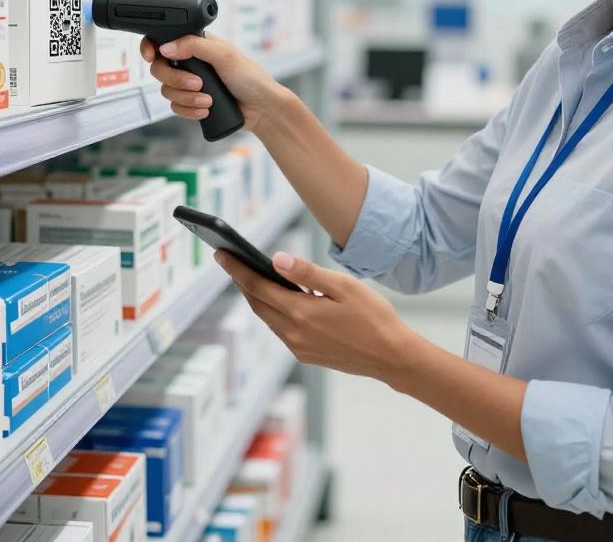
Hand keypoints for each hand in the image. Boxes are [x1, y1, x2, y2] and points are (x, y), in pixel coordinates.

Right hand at [140, 32, 285, 132]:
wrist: (261, 109)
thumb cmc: (249, 77)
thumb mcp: (224, 55)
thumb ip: (194, 46)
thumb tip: (165, 47)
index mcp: (196, 44)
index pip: (163, 40)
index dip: (151, 47)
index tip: (151, 56)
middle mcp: (190, 63)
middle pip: (160, 69)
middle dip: (176, 80)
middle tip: (198, 84)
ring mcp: (190, 83)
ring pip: (167, 91)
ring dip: (186, 98)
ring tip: (208, 100)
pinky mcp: (192, 102)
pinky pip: (175, 108)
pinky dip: (188, 110)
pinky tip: (206, 110)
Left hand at [215, 249, 414, 381]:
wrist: (391, 357)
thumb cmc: (373, 316)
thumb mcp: (343, 286)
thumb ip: (307, 273)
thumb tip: (275, 259)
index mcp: (300, 313)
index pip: (257, 286)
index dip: (236, 269)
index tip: (221, 254)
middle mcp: (293, 333)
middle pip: (257, 303)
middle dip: (241, 281)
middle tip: (230, 261)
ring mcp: (299, 347)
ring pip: (268, 317)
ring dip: (257, 297)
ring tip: (251, 276)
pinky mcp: (306, 355)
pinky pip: (281, 330)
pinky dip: (274, 311)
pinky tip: (280, 299)